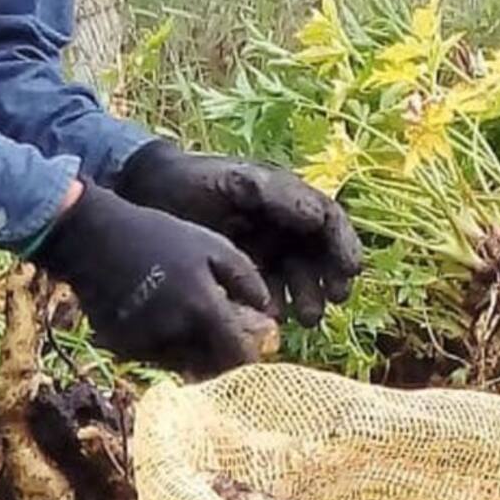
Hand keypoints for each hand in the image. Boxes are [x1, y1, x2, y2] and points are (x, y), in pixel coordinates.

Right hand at [34, 182, 274, 376]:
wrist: (90, 236)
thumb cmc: (156, 235)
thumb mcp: (210, 244)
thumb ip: (245, 277)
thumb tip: (267, 309)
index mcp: (202, 307)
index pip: (237, 354)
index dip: (248, 355)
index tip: (250, 346)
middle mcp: (174, 333)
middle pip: (209, 366)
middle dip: (218, 354)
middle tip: (216, 332)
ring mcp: (144, 343)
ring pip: (179, 363)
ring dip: (189, 350)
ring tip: (181, 316)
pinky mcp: (119, 346)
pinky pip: (151, 355)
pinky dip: (160, 344)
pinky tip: (154, 315)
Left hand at [116, 141, 362, 325]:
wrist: (149, 195)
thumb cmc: (193, 181)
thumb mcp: (234, 182)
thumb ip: (276, 196)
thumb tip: (318, 218)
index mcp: (286, 199)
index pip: (328, 223)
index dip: (343, 247)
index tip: (349, 271)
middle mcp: (281, 226)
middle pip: (318, 257)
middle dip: (328, 280)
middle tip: (331, 300)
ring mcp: (263, 251)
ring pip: (297, 279)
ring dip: (307, 299)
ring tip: (305, 317)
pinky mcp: (241, 274)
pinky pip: (266, 294)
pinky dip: (273, 307)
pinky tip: (271, 318)